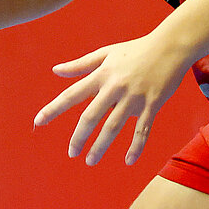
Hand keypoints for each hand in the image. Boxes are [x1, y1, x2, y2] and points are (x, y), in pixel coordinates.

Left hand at [34, 34, 191, 165]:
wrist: (170, 46)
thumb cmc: (136, 50)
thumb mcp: (106, 53)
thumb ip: (80, 65)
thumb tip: (56, 71)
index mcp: (101, 75)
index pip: (71, 94)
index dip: (53, 109)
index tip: (38, 122)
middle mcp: (114, 88)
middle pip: (90, 116)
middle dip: (79, 137)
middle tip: (72, 153)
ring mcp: (133, 98)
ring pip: (113, 127)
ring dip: (100, 146)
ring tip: (90, 161)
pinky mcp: (152, 105)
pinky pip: (142, 131)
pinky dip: (135, 147)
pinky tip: (127, 161)